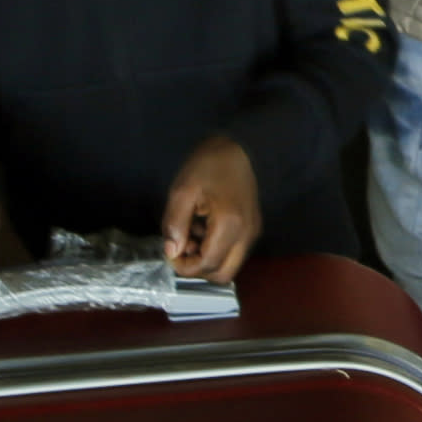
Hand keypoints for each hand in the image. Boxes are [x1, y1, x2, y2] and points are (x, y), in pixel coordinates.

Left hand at [161, 137, 260, 282]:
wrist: (239, 147)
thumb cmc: (210, 163)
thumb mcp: (183, 190)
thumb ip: (175, 224)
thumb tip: (171, 252)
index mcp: (230, 225)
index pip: (207, 264)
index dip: (184, 266)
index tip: (169, 252)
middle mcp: (246, 234)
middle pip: (223, 274)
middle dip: (198, 269)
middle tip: (181, 248)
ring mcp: (252, 232)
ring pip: (229, 265)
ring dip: (206, 259)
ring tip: (190, 235)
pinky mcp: (251, 228)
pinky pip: (233, 252)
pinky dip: (215, 249)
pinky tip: (202, 228)